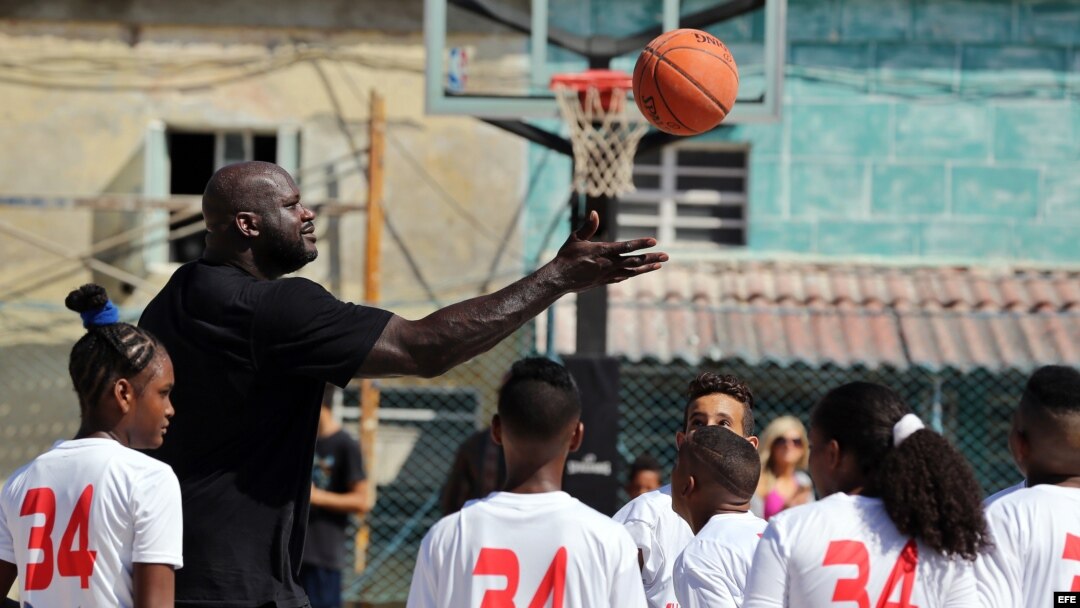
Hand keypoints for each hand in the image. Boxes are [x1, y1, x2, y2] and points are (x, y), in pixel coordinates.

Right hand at [549, 211, 667, 292]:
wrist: (558, 279)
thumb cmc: (566, 257)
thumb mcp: (575, 239)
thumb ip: (588, 227)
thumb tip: (595, 212)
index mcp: (602, 252)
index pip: (625, 247)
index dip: (640, 244)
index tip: (654, 241)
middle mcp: (607, 264)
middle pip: (633, 261)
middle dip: (650, 258)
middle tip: (666, 256)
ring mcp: (607, 274)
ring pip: (631, 271)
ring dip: (646, 268)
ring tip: (659, 265)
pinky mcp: (603, 282)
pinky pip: (621, 278)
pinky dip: (631, 274)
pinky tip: (638, 272)